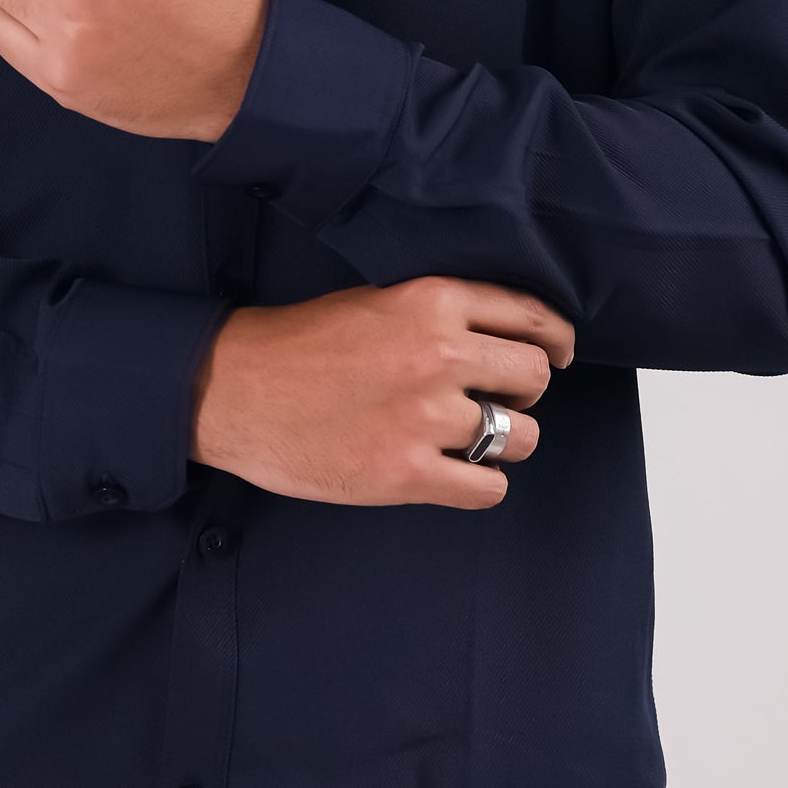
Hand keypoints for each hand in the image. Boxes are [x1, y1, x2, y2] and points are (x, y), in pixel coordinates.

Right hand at [190, 276, 575, 508]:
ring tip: (466, 439)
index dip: (552, 341)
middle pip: (533, 378)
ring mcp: (425, 417)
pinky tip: (451, 472)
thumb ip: (440, 312)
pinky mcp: (407, 473)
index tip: (553, 355)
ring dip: (504, 442)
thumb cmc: (299, 345)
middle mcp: (437, 355)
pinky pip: (488, 488)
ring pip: (522, 437)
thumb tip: (505, 338)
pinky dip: (478, 484)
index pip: (530, 317)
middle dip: (522, 392)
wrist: (234, 391)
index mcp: (431, 301)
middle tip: (495, 400)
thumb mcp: (377, 299)